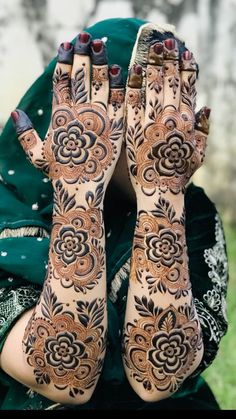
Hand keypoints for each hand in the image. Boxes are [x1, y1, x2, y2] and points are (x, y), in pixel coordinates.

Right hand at [12, 34, 124, 192]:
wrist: (82, 188)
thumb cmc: (59, 172)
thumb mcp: (37, 154)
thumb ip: (25, 133)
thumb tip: (16, 113)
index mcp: (60, 115)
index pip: (60, 81)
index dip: (63, 61)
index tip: (67, 46)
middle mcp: (78, 112)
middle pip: (80, 75)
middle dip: (81, 53)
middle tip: (84, 36)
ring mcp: (99, 117)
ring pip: (100, 82)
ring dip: (100, 60)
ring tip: (100, 44)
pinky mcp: (116, 125)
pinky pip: (119, 99)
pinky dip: (120, 82)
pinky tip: (121, 68)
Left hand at [125, 39, 209, 196]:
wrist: (158, 191)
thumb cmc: (179, 175)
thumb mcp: (198, 154)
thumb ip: (203, 130)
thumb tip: (206, 107)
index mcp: (188, 122)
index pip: (189, 88)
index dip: (187, 69)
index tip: (184, 53)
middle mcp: (172, 118)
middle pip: (171, 82)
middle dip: (169, 60)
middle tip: (165, 42)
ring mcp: (152, 122)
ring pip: (153, 87)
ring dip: (153, 65)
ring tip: (151, 48)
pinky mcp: (133, 129)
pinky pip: (133, 102)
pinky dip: (133, 84)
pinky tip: (132, 69)